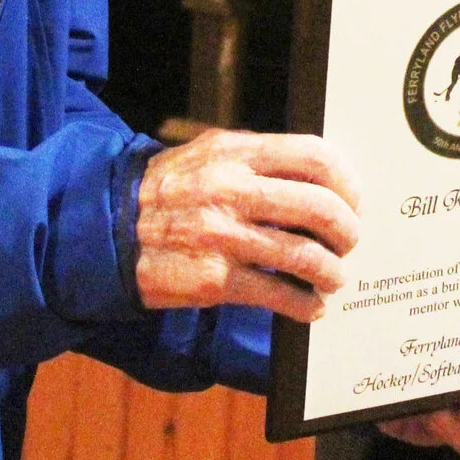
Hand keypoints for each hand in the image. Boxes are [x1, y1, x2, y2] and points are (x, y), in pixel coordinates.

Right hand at [134, 129, 359, 320]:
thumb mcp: (208, 154)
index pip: (314, 157)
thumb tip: (318, 177)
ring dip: (332, 271)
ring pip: (304, 255)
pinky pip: (276, 294)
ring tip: (334, 277)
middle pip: (318, 207)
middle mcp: (231, 191)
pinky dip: (304, 304)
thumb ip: (258, 159)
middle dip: (347, 230)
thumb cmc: (168, 190)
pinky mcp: (213, 280)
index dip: (346, 181)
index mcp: (235, 153)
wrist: (106, 230)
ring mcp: (223, 237)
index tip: (354, 199)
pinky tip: (310, 306)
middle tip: (350, 241)